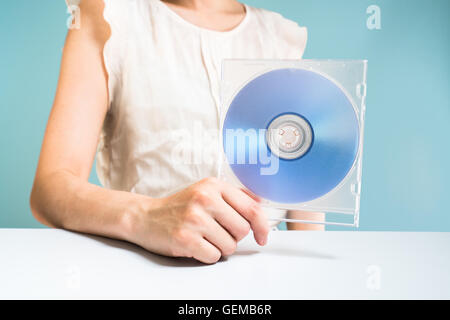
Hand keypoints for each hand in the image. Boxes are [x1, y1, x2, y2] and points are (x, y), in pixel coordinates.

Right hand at [127, 177, 269, 263]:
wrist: (145, 217)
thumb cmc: (179, 207)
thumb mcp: (206, 191)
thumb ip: (234, 196)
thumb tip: (261, 203)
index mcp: (213, 186)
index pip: (251, 208)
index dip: (262, 226)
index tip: (263, 235)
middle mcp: (205, 199)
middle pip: (242, 230)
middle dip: (234, 236)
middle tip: (217, 232)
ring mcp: (194, 218)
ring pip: (230, 246)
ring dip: (220, 247)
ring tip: (204, 237)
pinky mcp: (185, 238)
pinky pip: (214, 256)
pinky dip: (207, 255)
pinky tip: (196, 245)